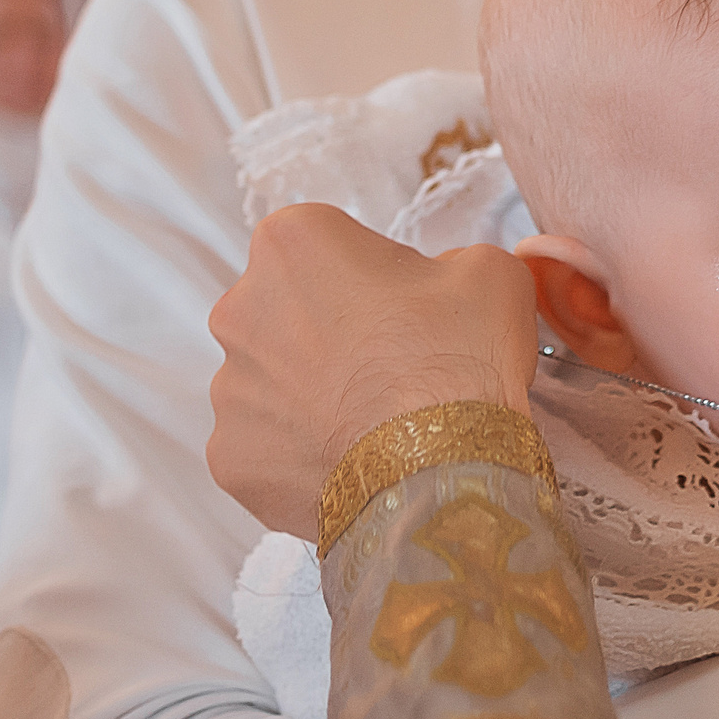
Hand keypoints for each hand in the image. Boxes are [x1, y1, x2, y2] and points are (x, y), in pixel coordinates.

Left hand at [207, 205, 539, 539]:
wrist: (442, 475)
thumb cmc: (457, 366)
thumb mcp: (490, 273)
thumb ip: (455, 260)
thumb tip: (446, 283)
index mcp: (294, 242)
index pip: (328, 242)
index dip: (374, 273)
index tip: (405, 303)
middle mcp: (241, 308)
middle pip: (290, 310)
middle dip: (332, 332)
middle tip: (394, 363)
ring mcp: (228, 388)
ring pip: (274, 382)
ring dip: (314, 393)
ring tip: (376, 420)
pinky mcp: (231, 455)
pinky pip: (266, 446)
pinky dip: (301, 452)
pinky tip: (351, 459)